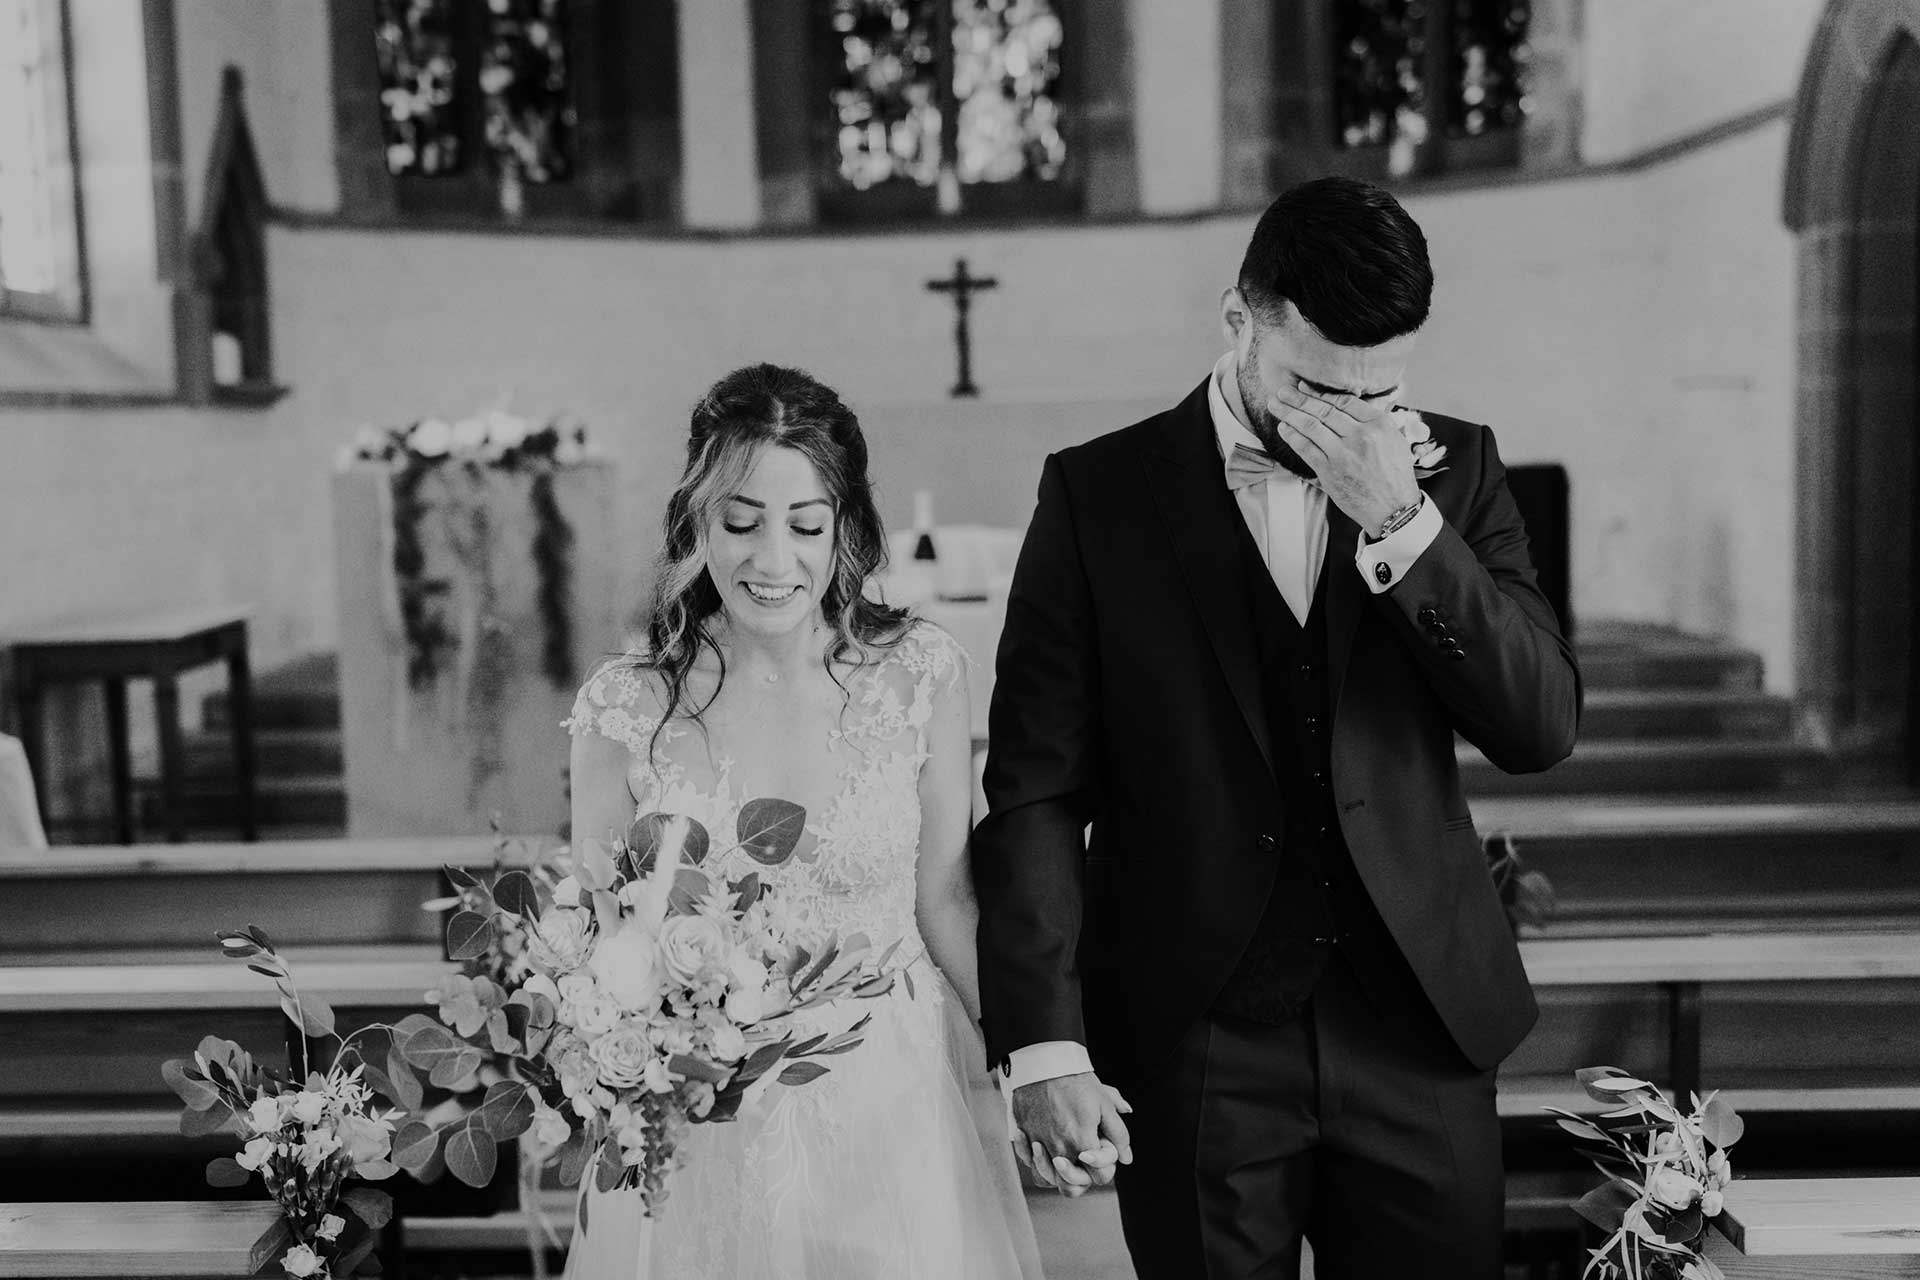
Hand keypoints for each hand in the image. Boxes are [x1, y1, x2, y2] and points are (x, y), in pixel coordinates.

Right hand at [1011, 1073, 1132, 1196]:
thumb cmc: (1076, 1080)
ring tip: (1063, 1158)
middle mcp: (1059, 1148)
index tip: (1101, 1153)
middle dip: (1081, 1180)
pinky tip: (1044, 1149)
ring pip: (1047, 1179)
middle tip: (1083, 1163)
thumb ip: (1118, 1133)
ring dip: (1057, 1174)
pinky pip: (1028, 1164)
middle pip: (1071, 1188)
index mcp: (1082, 1141)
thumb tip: (1127, 1158)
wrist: (1042, 1061)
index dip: (1105, 1168)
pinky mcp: (1023, 1136)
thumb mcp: (1104, 1102)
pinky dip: (1036, 1163)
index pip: (1100, 1177)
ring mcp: (1038, 1143)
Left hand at [1268, 380, 1420, 536]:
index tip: (1304, 388)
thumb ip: (1373, 421)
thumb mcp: (1394, 440)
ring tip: (1275, 404)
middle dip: (1298, 399)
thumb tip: (1350, 406)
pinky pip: (1305, 448)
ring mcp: (1343, 453)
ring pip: (1310, 426)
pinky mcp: (1330, 471)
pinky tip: (1283, 427)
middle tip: (1282, 391)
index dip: (1320, 393)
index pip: (1344, 401)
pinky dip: (1292, 436)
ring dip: (1289, 413)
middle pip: (1323, 410)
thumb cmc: (1394, 475)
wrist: (1395, 509)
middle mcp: (1361, 435)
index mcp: (1378, 424)